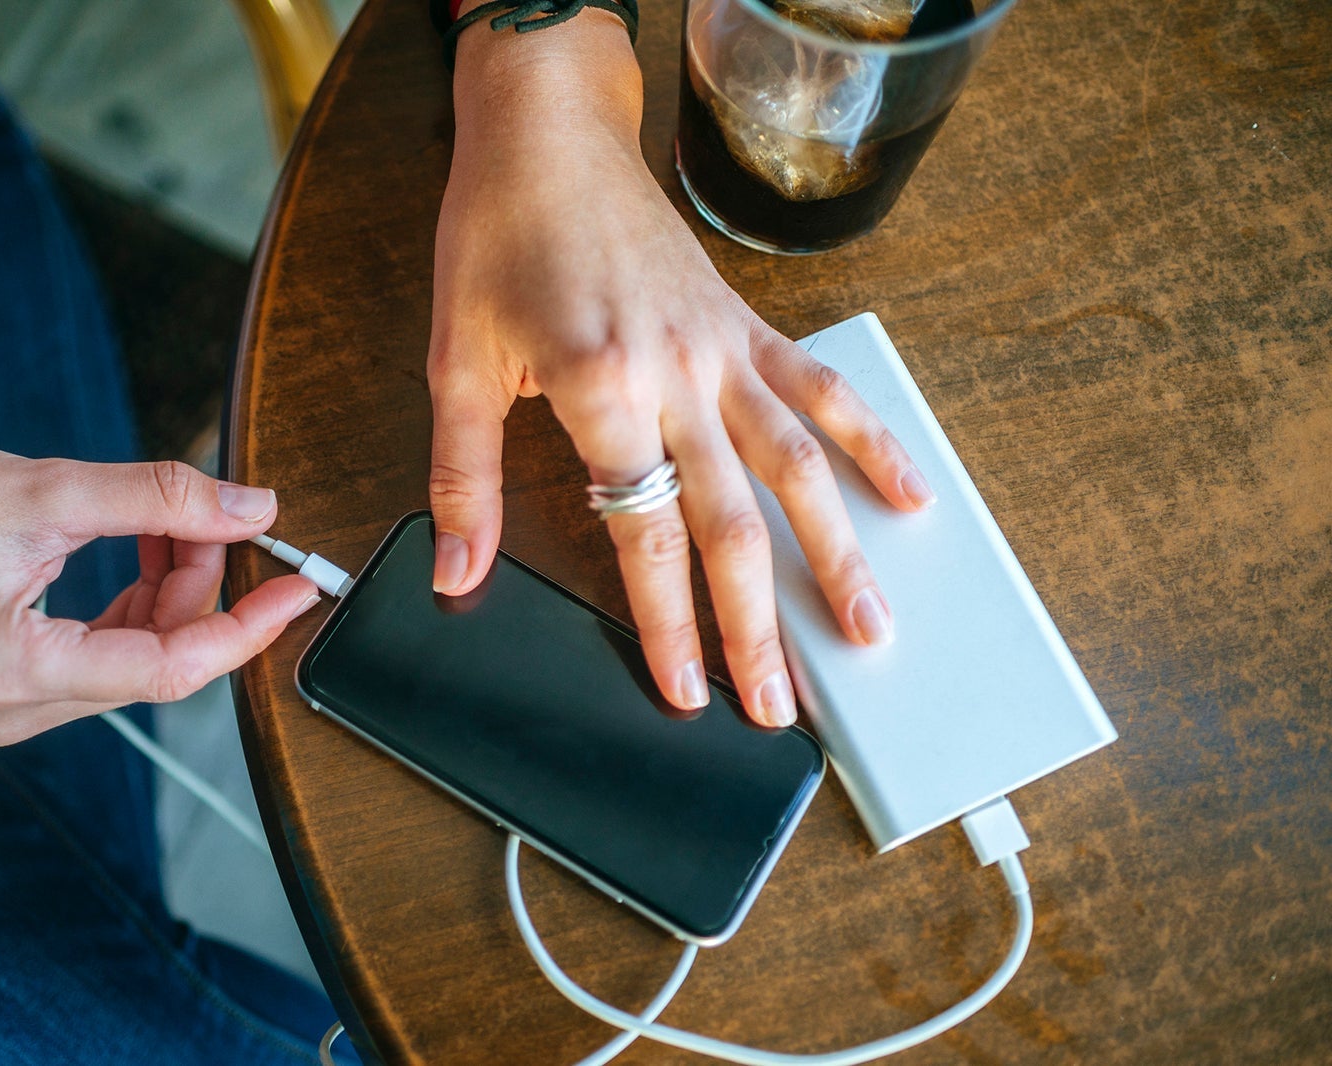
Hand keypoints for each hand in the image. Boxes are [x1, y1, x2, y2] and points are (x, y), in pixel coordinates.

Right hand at [0, 435, 316, 743]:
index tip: (299, 587)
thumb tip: (253, 508)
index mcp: (12, 671)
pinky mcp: (15, 689)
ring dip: (172, 590)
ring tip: (163, 521)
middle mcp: (12, 710)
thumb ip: (162, 499)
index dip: (247, 627)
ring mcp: (12, 708)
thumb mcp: (49, 486)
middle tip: (214, 515)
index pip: (170, 669)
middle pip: (160, 660)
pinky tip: (140, 549)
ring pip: (141, 657)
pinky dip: (140, 602)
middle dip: (201, 585)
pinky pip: (110, 654)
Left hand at [427, 16, 933, 725]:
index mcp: (600, 387)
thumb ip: (464, 477)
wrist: (546, 137)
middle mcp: (677, 373)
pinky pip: (820, 388)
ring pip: (797, 465)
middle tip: (780, 705)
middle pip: (732, 521)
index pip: (645, 533)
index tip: (689, 691)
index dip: (670, 624)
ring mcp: (723, 348)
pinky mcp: (747, 324)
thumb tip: (458, 572)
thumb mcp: (456, 363)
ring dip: (838, 552)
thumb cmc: (496, 238)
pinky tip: (908, 495)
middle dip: (760, 624)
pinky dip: (870, 441)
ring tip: (870, 628)